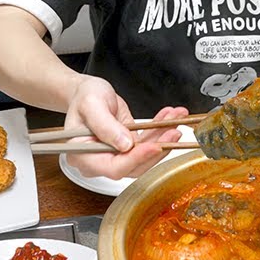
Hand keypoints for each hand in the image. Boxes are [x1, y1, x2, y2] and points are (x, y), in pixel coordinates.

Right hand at [62, 76, 188, 179]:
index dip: (136, 159)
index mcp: (84, 157)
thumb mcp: (91, 104)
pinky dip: (160, 130)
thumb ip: (104, 125)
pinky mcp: (128, 147)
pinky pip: (147, 142)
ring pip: (145, 154)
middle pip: (134, 165)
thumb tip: (124, 144)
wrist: (88, 91)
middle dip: (157, 148)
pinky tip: (169, 117)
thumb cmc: (83, 97)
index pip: (114, 167)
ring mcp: (116, 155)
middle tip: (174, 132)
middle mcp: (100, 161)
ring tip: (176, 120)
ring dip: (163, 137)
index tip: (155, 147)